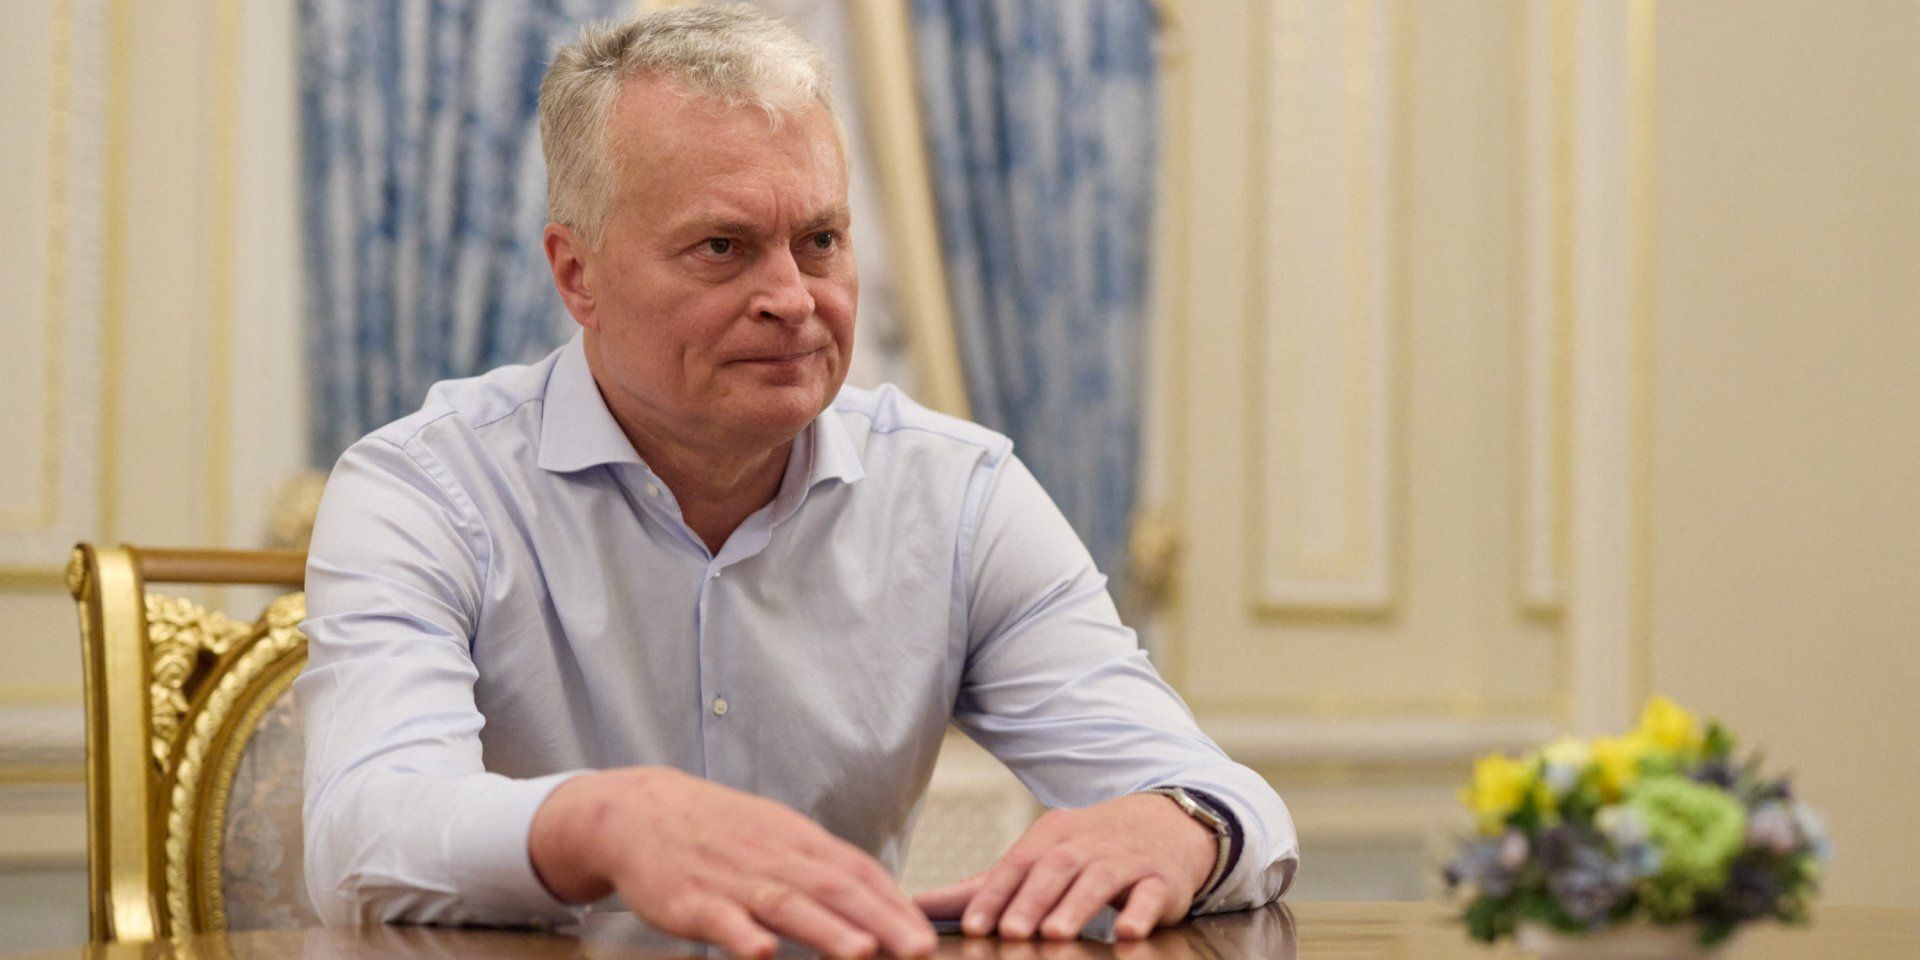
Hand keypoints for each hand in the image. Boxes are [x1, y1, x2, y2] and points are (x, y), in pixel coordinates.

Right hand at [529, 767, 934, 959]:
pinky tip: (763, 953)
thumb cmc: (719, 831)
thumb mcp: (777, 837)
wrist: (641, 811)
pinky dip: (742, 935)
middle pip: (835, 889)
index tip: (927, 934)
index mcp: (798, 841)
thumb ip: (822, 869)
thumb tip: (879, 902)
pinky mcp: (690, 901)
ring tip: (863, 952)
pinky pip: (720, 919)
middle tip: (920, 949)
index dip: (895, 903)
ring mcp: (732, 879)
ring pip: (786, 904)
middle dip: (882, 921)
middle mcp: (772, 857)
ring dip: (826, 929)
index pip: (857, 871)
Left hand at [913, 793, 1217, 940]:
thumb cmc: (1088, 847)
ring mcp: (1124, 860)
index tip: (973, 926)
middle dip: (1030, 901)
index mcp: (1049, 839)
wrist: (1167, 823)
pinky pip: (1150, 894)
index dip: (994, 895)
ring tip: (1055, 934)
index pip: (1016, 865)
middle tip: (1010, 933)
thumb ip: (982, 886)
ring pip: (1098, 880)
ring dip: (1076, 907)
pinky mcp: (1160, 880)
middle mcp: (1084, 845)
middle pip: (1055, 869)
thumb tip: (917, 904)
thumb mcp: (1038, 856)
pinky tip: (1130, 933)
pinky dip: (1140, 912)